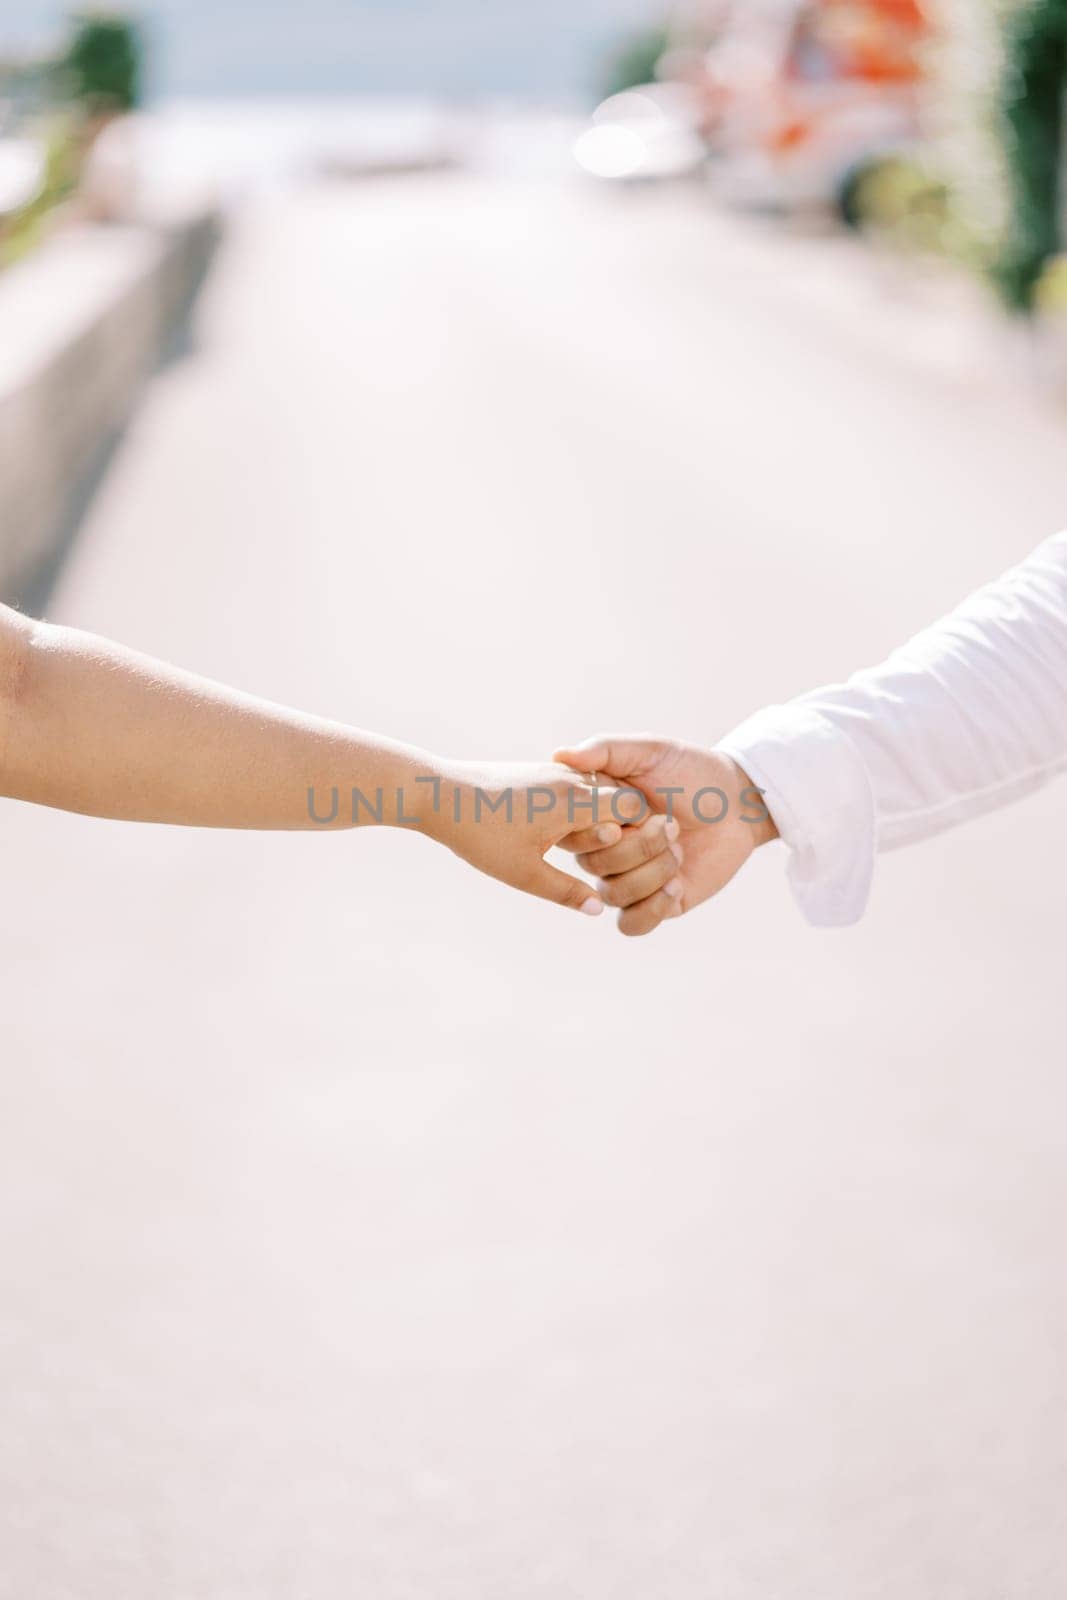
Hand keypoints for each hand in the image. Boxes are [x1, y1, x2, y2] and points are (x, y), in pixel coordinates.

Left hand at [422, 759, 643, 916]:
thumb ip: (566, 892)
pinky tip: (567, 832)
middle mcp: (570, 781)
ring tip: (591, 847)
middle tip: (621, 857)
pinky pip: (575, 787)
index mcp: (574, 802)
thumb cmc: (479, 835)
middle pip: (621, 797)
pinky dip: (581, 808)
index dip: (642, 833)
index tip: (637, 858)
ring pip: (597, 790)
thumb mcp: (523, 873)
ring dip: (601, 817)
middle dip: (626, 826)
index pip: (633, 807)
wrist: (437, 794)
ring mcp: (554, 773)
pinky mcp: (538, 773)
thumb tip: (600, 909)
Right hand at [553, 735, 776, 935]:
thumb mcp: (649, 750)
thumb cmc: (692, 771)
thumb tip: (559, 755)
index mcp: (596, 814)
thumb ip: (605, 749)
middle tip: (671, 824)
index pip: (572, 833)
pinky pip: (631, 924)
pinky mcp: (653, 904)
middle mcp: (605, 848)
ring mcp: (628, 878)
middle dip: (639, 846)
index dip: (601, 827)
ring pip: (612, 895)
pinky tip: (676, 885)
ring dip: (652, 873)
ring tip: (679, 851)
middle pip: (594, 865)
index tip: (636, 808)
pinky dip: (652, 908)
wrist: (738, 803)